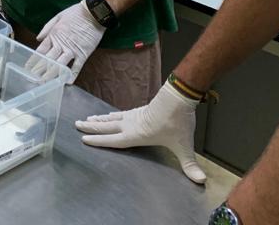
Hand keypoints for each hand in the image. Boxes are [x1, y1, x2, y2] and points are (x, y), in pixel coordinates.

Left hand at [34, 0, 104, 81]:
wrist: (93, 13)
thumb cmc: (75, 13)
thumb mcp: (58, 16)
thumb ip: (47, 28)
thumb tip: (38, 38)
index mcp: (54, 35)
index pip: (41, 50)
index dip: (33, 60)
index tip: (27, 67)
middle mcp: (61, 44)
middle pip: (48, 59)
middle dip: (39, 70)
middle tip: (33, 79)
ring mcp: (72, 50)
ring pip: (60, 65)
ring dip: (52, 74)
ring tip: (44, 82)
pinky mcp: (83, 54)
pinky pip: (77, 67)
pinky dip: (72, 75)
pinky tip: (66, 82)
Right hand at [75, 81, 205, 183]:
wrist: (179, 97)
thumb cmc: (178, 121)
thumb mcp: (183, 146)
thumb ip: (190, 164)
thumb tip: (201, 181)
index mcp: (136, 134)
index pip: (113, 140)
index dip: (98, 140)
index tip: (84, 139)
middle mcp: (131, 124)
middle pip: (107, 126)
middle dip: (92, 127)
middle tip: (76, 124)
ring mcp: (135, 115)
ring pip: (112, 117)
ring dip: (100, 119)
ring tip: (88, 118)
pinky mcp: (140, 109)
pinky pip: (121, 113)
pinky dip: (112, 115)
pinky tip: (112, 115)